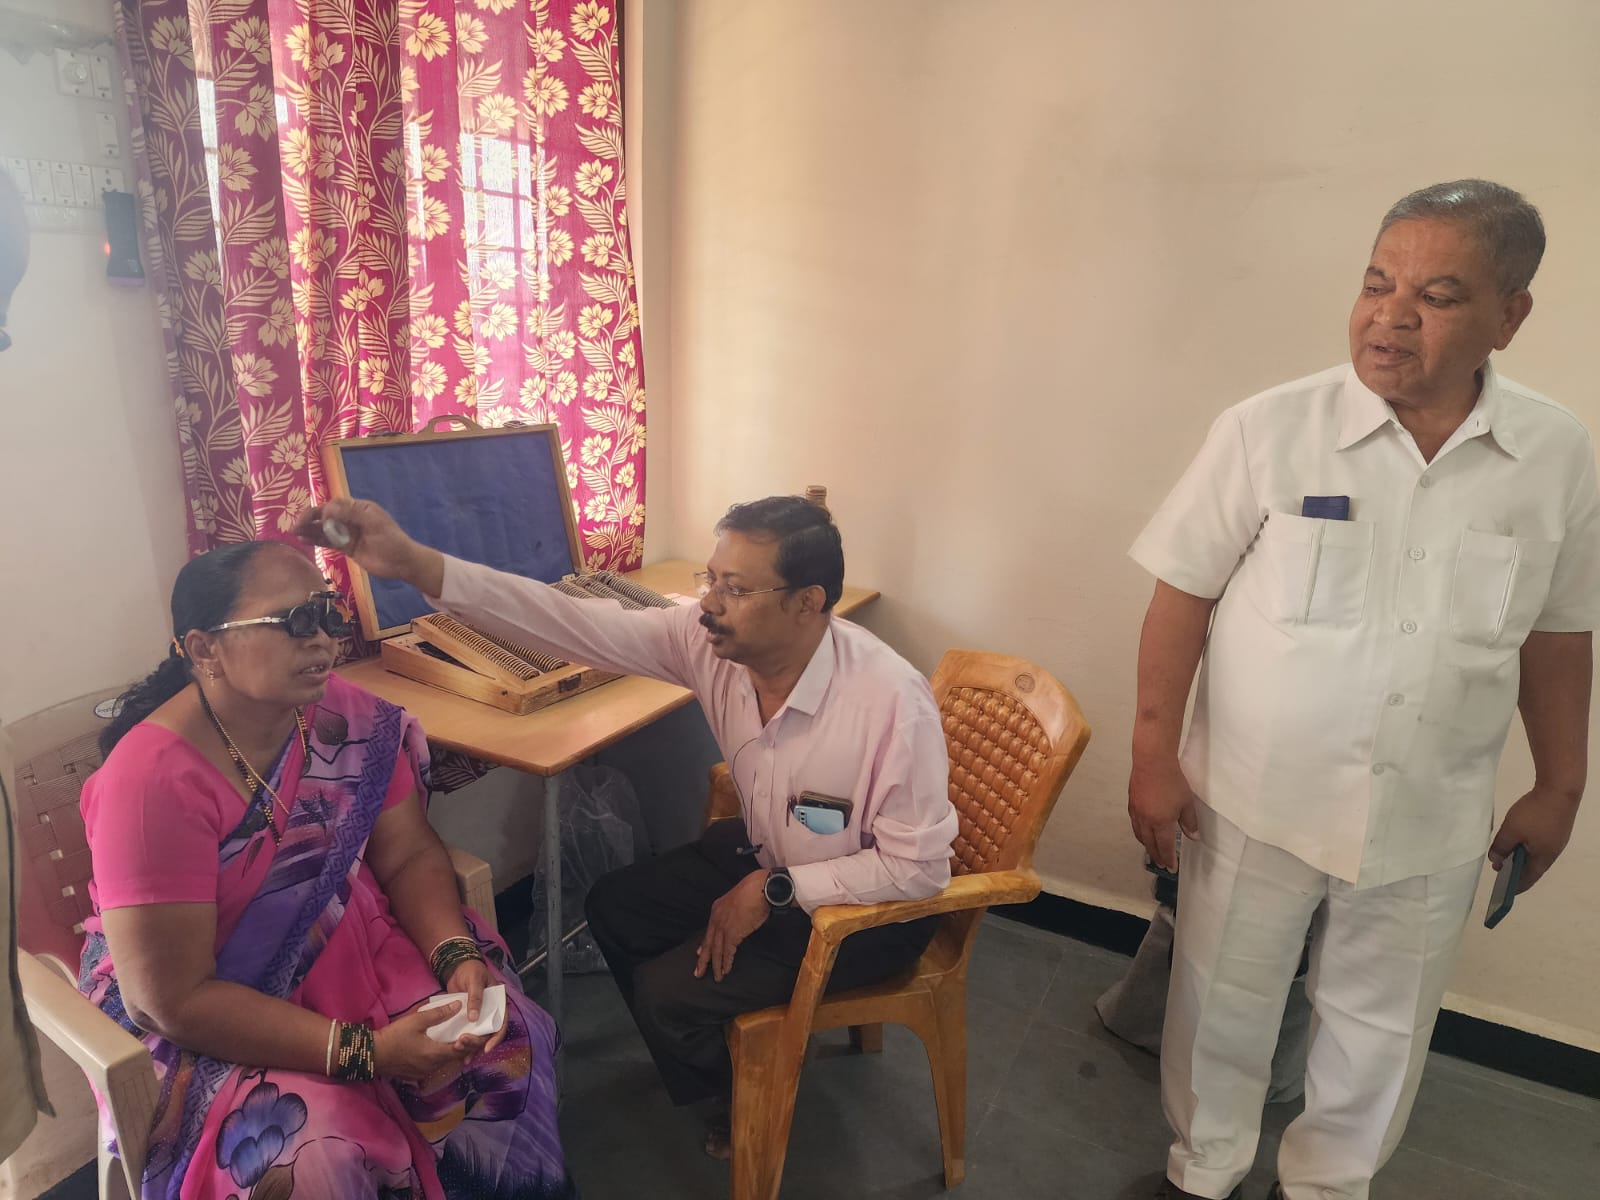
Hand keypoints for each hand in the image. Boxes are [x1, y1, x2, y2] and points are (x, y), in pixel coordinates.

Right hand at [295, 498, 442, 593]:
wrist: (402, 563)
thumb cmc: (392, 541)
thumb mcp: (374, 524)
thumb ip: (352, 514)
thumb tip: (328, 507)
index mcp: (360, 508)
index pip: (335, 505)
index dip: (323, 511)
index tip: (317, 520)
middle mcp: (352, 518)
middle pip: (326, 516)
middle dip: (310, 519)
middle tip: (295, 526)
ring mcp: (348, 533)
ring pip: (325, 529)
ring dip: (310, 530)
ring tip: (294, 533)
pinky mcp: (347, 547)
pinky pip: (328, 541)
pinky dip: (316, 540)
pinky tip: (304, 540)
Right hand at [372, 1000, 475, 1086]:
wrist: (373, 1053)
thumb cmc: (395, 1036)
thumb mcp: (417, 1020)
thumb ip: (439, 1014)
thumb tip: (459, 1005)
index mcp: (435, 1054)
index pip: (461, 1049)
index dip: (472, 1042)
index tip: (478, 1032)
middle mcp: (432, 1066)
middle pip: (455, 1057)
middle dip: (465, 1047)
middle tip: (471, 1034)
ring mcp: (424, 1072)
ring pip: (445, 1062)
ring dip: (453, 1052)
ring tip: (459, 1038)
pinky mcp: (416, 1074)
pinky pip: (435, 1066)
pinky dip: (442, 1056)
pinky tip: (440, 1047)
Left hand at [443, 957, 507, 1054]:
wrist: (457, 968)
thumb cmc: (471, 970)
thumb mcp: (475, 980)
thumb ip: (475, 997)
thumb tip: (474, 1018)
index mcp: (498, 1003)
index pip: (501, 1023)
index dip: (496, 1037)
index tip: (487, 1048)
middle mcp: (490, 1013)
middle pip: (488, 1033)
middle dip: (477, 1043)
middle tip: (463, 1044)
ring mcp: (478, 1017)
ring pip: (478, 1036)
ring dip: (470, 1047)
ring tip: (460, 1054)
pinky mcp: (466, 1020)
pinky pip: (467, 1033)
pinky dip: (463, 1044)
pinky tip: (457, 1053)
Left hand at [694, 871, 771, 982]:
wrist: (760, 888)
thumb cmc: (754, 892)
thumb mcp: (738, 901)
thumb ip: (733, 912)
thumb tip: (737, 922)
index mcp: (717, 909)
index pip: (709, 931)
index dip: (704, 944)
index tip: (700, 954)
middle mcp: (716, 919)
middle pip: (708, 943)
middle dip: (703, 959)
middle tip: (698, 972)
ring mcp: (723, 926)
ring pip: (716, 950)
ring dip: (716, 965)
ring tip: (717, 977)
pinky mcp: (732, 933)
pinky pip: (727, 952)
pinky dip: (727, 962)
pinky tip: (726, 970)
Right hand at [1128, 754, 1199, 873]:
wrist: (1152, 762)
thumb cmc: (1172, 781)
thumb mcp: (1186, 802)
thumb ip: (1189, 821)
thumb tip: (1194, 836)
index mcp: (1161, 823)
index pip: (1165, 847)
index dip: (1169, 859)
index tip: (1171, 868)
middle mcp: (1146, 821)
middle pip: (1150, 844)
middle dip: (1157, 856)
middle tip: (1162, 864)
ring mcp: (1136, 812)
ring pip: (1140, 835)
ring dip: (1146, 845)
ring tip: (1151, 850)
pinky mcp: (1131, 803)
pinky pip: (1135, 824)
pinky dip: (1140, 832)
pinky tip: (1142, 830)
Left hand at [1489, 785, 1581, 892]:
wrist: (1559, 789)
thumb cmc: (1534, 814)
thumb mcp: (1511, 831)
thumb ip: (1501, 847)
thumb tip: (1495, 861)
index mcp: (1543, 858)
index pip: (1529, 879)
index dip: (1515, 886)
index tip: (1503, 890)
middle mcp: (1553, 852)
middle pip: (1533, 867)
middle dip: (1516, 870)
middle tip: (1500, 867)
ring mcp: (1557, 840)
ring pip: (1536, 854)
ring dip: (1521, 856)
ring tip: (1505, 853)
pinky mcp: (1557, 828)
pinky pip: (1539, 843)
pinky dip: (1527, 845)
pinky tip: (1518, 838)